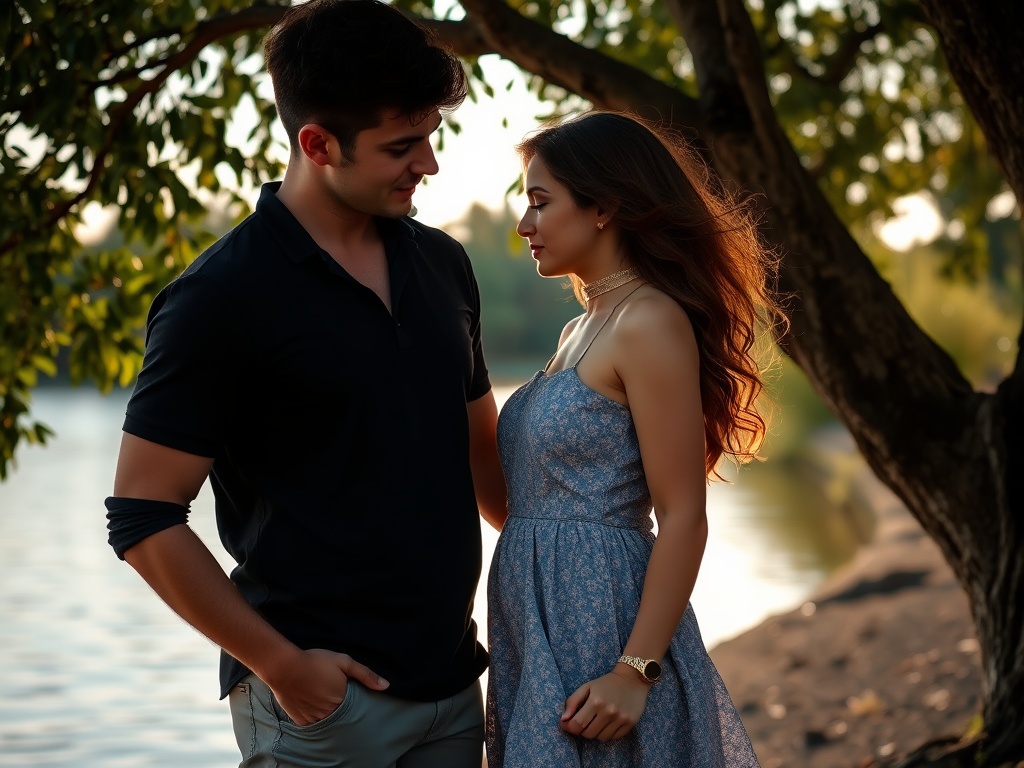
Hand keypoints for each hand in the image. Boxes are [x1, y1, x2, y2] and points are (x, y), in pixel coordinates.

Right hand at [263, 648, 389, 725]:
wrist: (285, 667)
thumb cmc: (315, 661)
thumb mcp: (344, 662)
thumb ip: (365, 674)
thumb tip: (386, 686)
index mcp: (342, 701)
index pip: (354, 707)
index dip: (351, 699)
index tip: (347, 691)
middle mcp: (329, 714)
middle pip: (340, 715)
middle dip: (339, 706)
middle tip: (331, 692)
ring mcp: (314, 720)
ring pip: (327, 721)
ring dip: (327, 712)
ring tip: (321, 696)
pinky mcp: (301, 722)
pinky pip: (312, 724)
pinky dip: (314, 716)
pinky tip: (311, 703)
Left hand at [559, 668, 650, 740]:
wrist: (632, 679)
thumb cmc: (606, 683)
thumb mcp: (587, 687)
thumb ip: (573, 702)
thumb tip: (563, 719)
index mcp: (595, 701)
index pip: (577, 724)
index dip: (569, 727)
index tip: (566, 724)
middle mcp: (608, 712)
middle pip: (588, 734)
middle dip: (582, 730)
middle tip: (583, 721)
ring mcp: (620, 719)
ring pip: (601, 738)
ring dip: (595, 732)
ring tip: (596, 721)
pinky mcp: (630, 724)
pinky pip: (613, 737)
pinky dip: (608, 733)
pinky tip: (608, 723)